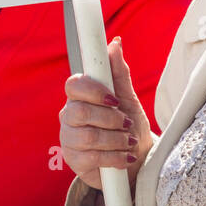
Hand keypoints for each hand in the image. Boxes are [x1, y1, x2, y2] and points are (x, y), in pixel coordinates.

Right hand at [59, 37, 149, 189]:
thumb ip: (119, 73)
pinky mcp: (74, 161)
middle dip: (110, 119)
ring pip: (88, 137)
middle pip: (80, 112)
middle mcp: (70, 116)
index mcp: (80, 96)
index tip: (114, 99)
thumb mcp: (128, 98)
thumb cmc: (128, 124)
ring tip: (129, 141)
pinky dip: (115, 157)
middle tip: (126, 123)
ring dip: (116, 140)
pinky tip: (124, 157)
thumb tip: (115, 43)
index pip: (73, 85)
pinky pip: (92, 157)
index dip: (93, 90)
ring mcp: (69, 139)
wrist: (136, 159)